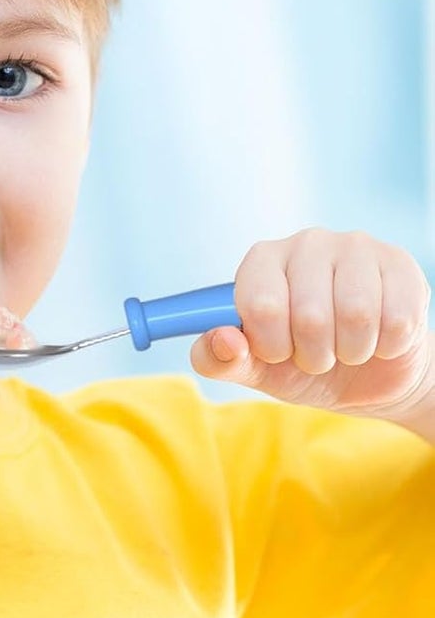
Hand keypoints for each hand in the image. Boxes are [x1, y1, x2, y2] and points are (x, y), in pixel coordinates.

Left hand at [191, 228, 433, 424]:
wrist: (366, 375)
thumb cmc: (300, 364)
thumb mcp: (254, 369)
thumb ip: (218, 359)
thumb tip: (221, 339)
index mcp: (261, 260)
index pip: (261, 306)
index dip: (272, 345)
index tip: (279, 352)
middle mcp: (306, 242)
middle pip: (311, 315)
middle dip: (315, 354)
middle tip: (318, 354)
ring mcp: (355, 246)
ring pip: (358, 315)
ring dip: (352, 351)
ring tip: (347, 347)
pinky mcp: (399, 262)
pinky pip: (399, 319)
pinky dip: (388, 346)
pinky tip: (380, 338)